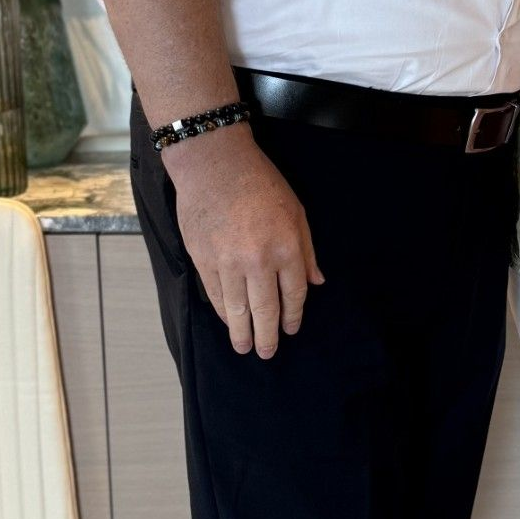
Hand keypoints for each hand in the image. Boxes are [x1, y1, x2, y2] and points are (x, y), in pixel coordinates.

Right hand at [166, 126, 323, 357]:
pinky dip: (222, 311)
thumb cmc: (260, 183)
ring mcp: (228, 262)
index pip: (293, 294)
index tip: (291, 330)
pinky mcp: (203, 259)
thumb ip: (307, 250)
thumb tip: (316, 282)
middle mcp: (259, 260)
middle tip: (268, 353)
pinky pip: (215, 294)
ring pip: (237, 308)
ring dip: (241, 332)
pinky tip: (227, 320)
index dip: (293, 316)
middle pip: (265, 309)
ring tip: (244, 347)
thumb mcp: (296, 211)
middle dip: (268, 335)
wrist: (214, 165)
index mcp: (287, 248)